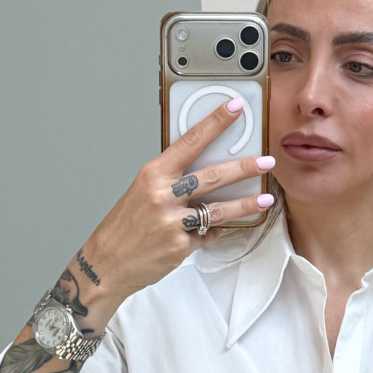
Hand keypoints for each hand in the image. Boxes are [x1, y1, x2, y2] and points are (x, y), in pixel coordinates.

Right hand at [0, 99, 273, 372]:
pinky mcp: (180, 247)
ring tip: (265, 200)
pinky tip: (225, 226)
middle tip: (266, 162)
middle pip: (213, 176)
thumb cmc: (123, 227)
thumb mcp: (141, 191)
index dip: (215, 122)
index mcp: (152, 174)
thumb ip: (170, 179)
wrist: (105, 265)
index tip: (235, 107)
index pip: (190, 141)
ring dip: (245, 205)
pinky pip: (209, 234)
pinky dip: (217, 230)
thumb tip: (202, 166)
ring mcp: (172, 223)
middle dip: (244, 168)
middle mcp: (162, 196)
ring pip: (218, 209)